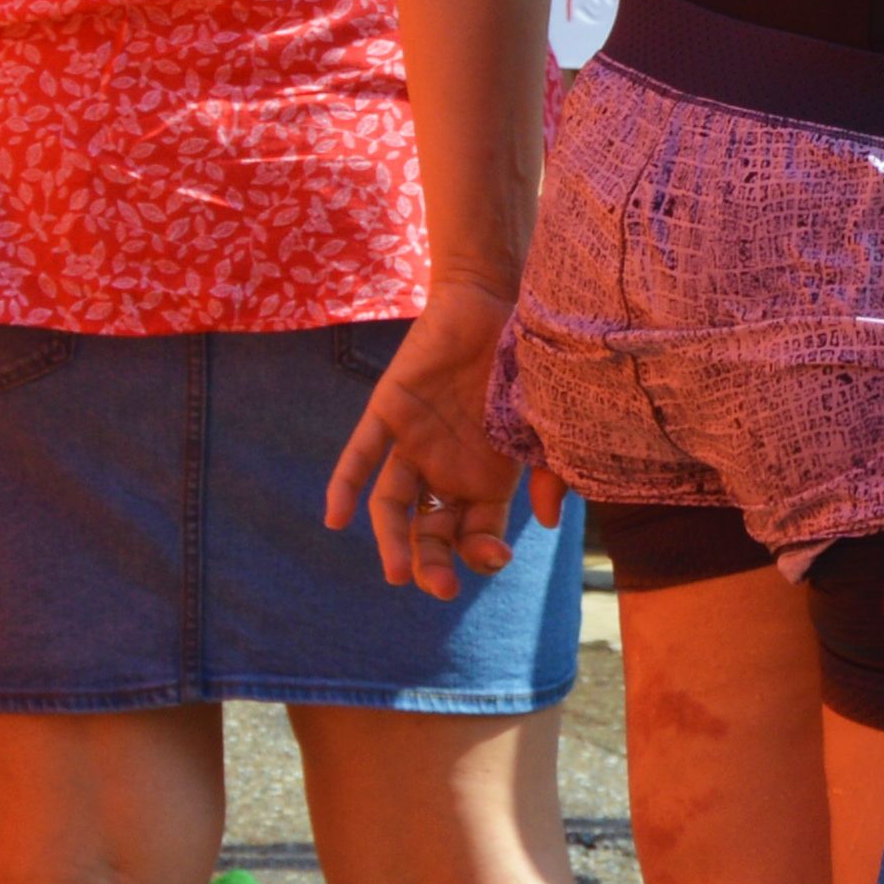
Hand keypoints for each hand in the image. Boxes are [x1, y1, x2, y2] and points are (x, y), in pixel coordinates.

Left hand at [326, 282, 552, 598]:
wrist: (497, 296)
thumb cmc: (529, 361)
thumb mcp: (547, 423)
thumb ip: (548, 471)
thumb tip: (545, 523)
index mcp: (485, 480)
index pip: (476, 536)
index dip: (482, 554)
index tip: (496, 557)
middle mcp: (444, 470)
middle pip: (431, 531)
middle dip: (436, 564)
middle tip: (441, 587)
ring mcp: (414, 443)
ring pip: (394, 504)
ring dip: (393, 540)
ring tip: (399, 573)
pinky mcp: (388, 411)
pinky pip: (362, 453)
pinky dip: (346, 484)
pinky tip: (335, 518)